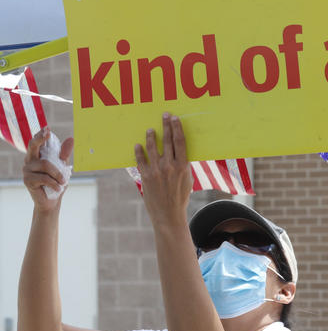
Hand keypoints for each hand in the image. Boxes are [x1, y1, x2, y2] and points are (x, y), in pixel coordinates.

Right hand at [22, 127, 73, 212]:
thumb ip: (64, 154)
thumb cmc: (56, 182)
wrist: (52, 201)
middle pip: (33, 146)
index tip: (47, 128)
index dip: (41, 134)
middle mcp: (29, 160)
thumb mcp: (63, 167)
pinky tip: (58, 188)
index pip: (37, 142)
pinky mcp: (27, 180)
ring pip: (45, 164)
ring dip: (58, 174)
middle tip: (47, 133)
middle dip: (40, 138)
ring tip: (62, 182)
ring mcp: (26, 170)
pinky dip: (55, 183)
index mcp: (37, 156)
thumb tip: (71, 139)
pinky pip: (45, 178)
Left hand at [135, 113, 192, 227]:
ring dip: (150, 136)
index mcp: (183, 166)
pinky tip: (138, 145)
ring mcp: (156, 171)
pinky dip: (139, 151)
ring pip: (152, 147)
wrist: (169, 215)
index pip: (180, 142)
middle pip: (167, 140)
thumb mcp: (187, 180)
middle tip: (164, 115)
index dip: (177, 128)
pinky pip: (140, 160)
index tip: (175, 118)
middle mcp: (170, 166)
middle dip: (166, 126)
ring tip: (149, 129)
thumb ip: (183, 165)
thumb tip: (179, 152)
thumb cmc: (180, 197)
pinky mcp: (145, 177)